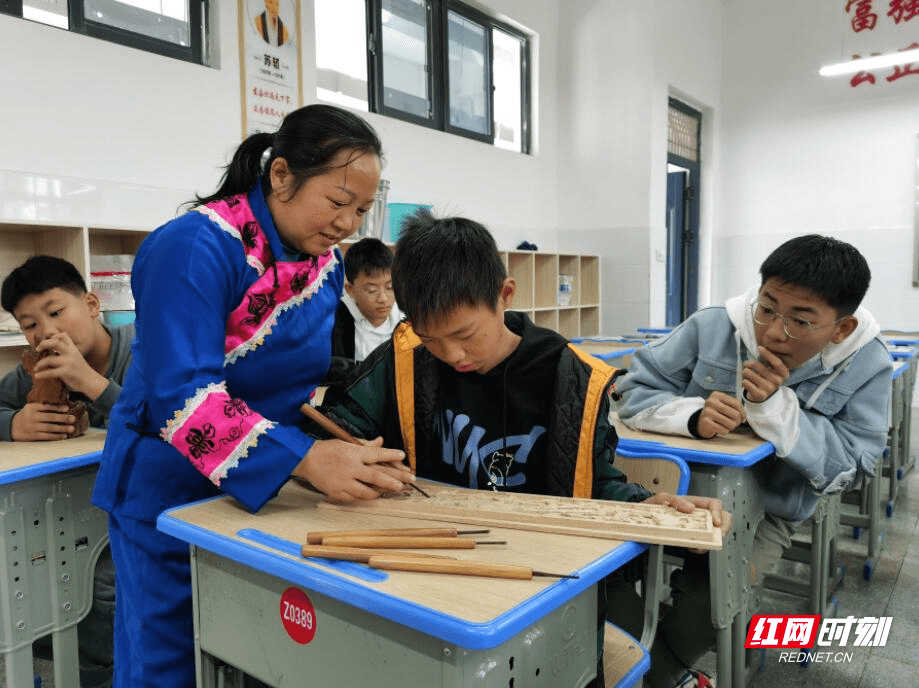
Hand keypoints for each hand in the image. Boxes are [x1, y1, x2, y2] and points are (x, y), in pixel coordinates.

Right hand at [11, 403, 74, 440]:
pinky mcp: (32, 436)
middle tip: (73, 419)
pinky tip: (64, 436)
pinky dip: (55, 436)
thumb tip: (63, 406)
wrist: (11, 426)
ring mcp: (32, 427)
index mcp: (32, 407)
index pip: (46, 406)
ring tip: (71, 428)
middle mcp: (31, 417)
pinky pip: (46, 436)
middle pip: (49, 417)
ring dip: (61, 428)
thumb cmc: (27, 415)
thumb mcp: (31, 408)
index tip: (67, 408)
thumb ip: (43, 406)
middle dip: (62, 418)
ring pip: (49, 428)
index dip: (57, 407)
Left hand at [34, 333, 107, 400]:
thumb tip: (50, 352)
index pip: (64, 335)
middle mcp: (71, 353)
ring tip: (36, 368)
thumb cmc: (82, 371)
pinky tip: (37, 376)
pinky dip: (42, 374)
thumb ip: (66, 354)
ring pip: (49, 359)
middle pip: (55, 342)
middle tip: (37, 349)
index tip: (48, 340)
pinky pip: (50, 372)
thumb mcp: (76, 358)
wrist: (92, 381)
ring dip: (40, 363)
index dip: (54, 335)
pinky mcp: (67, 372)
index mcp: (74, 349)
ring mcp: (69, 362)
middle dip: (43, 344)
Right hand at [294, 436, 415, 502]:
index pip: (377, 454)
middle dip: (395, 480)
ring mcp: (344, 482)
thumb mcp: (346, 442)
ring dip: (381, 491)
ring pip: (367, 491)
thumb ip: (365, 444)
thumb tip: (380, 441)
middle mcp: (351, 468)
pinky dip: (365, 497)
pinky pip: (355, 498)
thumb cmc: (327, 450)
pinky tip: (374, 495)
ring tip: (392, 490)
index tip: (403, 456)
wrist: (306, 460)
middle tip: (408, 482)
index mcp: (353, 453)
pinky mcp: (337, 492)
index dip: (391, 455)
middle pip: (377, 476)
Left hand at [643, 492, 732, 542]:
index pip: (715, 504)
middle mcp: (700, 515)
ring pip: (714, 535)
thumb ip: (675, 499)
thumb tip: (690, 507)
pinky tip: (689, 545)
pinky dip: (699, 547)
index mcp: (695, 503)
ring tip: (695, 544)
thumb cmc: (655, 506)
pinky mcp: (693, 538)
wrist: (644, 519)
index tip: (716, 523)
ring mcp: (698, 527)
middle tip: (714, 537)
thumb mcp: (662, 498)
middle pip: (723, 520)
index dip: (719, 513)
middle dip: (723, 530)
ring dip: (708, 541)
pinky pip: (703, 544)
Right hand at [697, 391, 745, 437]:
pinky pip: (724, 430)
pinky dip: (724, 431)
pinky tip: (719, 428)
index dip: (743, 413)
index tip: (742, 418)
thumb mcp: (724, 405)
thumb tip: (743, 417)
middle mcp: (711, 402)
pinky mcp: (705, 422)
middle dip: (737, 421)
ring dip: (731, 427)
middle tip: (734, 423)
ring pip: (731, 424)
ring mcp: (707, 412)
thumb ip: (736, 407)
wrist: (702, 422)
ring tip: (726, 426)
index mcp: (717, 395)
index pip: (737, 404)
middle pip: (735, 414)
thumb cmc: (717, 414)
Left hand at [742, 346, 788, 402]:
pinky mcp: (760, 395)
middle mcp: (778, 381)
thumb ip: (767, 360)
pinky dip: (744, 381)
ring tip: (749, 377)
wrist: (763, 396)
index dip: (767, 354)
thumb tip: (759, 349)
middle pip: (755, 364)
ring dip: (745, 373)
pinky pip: (745, 382)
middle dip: (748, 363)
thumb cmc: (765, 378)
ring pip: (747, 372)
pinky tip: (749, 384)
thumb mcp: (770, 369)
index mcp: (783, 373)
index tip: (759, 348)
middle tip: (748, 366)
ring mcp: (769, 389)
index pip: (776, 362)